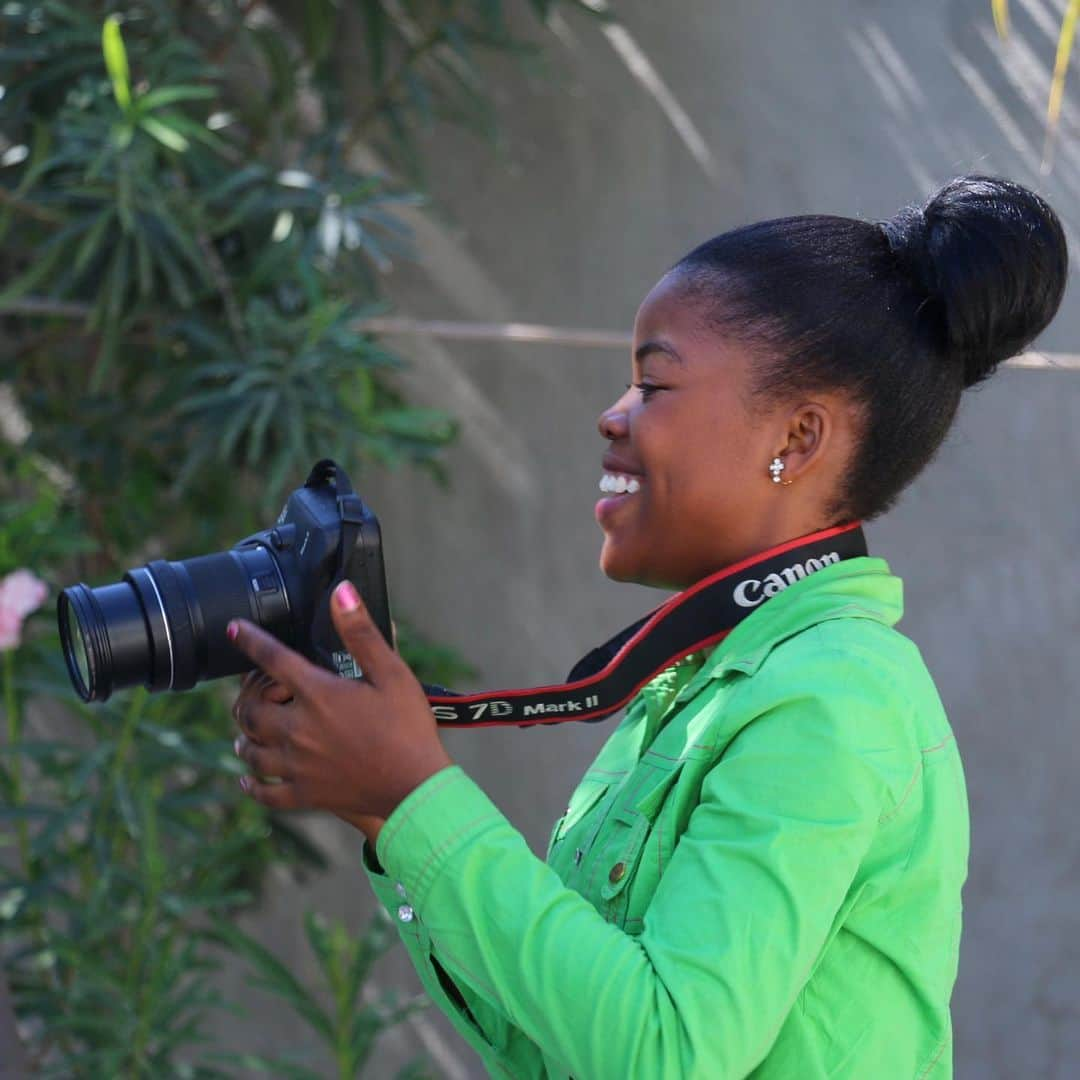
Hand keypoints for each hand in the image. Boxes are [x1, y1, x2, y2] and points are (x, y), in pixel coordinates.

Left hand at [229, 581, 451, 830]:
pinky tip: (249, 778)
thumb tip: (341, 592)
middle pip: (251, 708)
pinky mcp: (304, 794)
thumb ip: (361, 633)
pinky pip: (265, 792)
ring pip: (250, 749)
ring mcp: (297, 765)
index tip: (235, 628)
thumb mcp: (392, 673)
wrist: (416, 787)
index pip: (272, 659)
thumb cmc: (409, 727)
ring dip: (244, 735)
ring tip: (248, 728)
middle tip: (254, 688)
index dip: (250, 639)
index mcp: (318, 695)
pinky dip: (252, 784)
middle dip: (247, 694)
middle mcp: (298, 730)